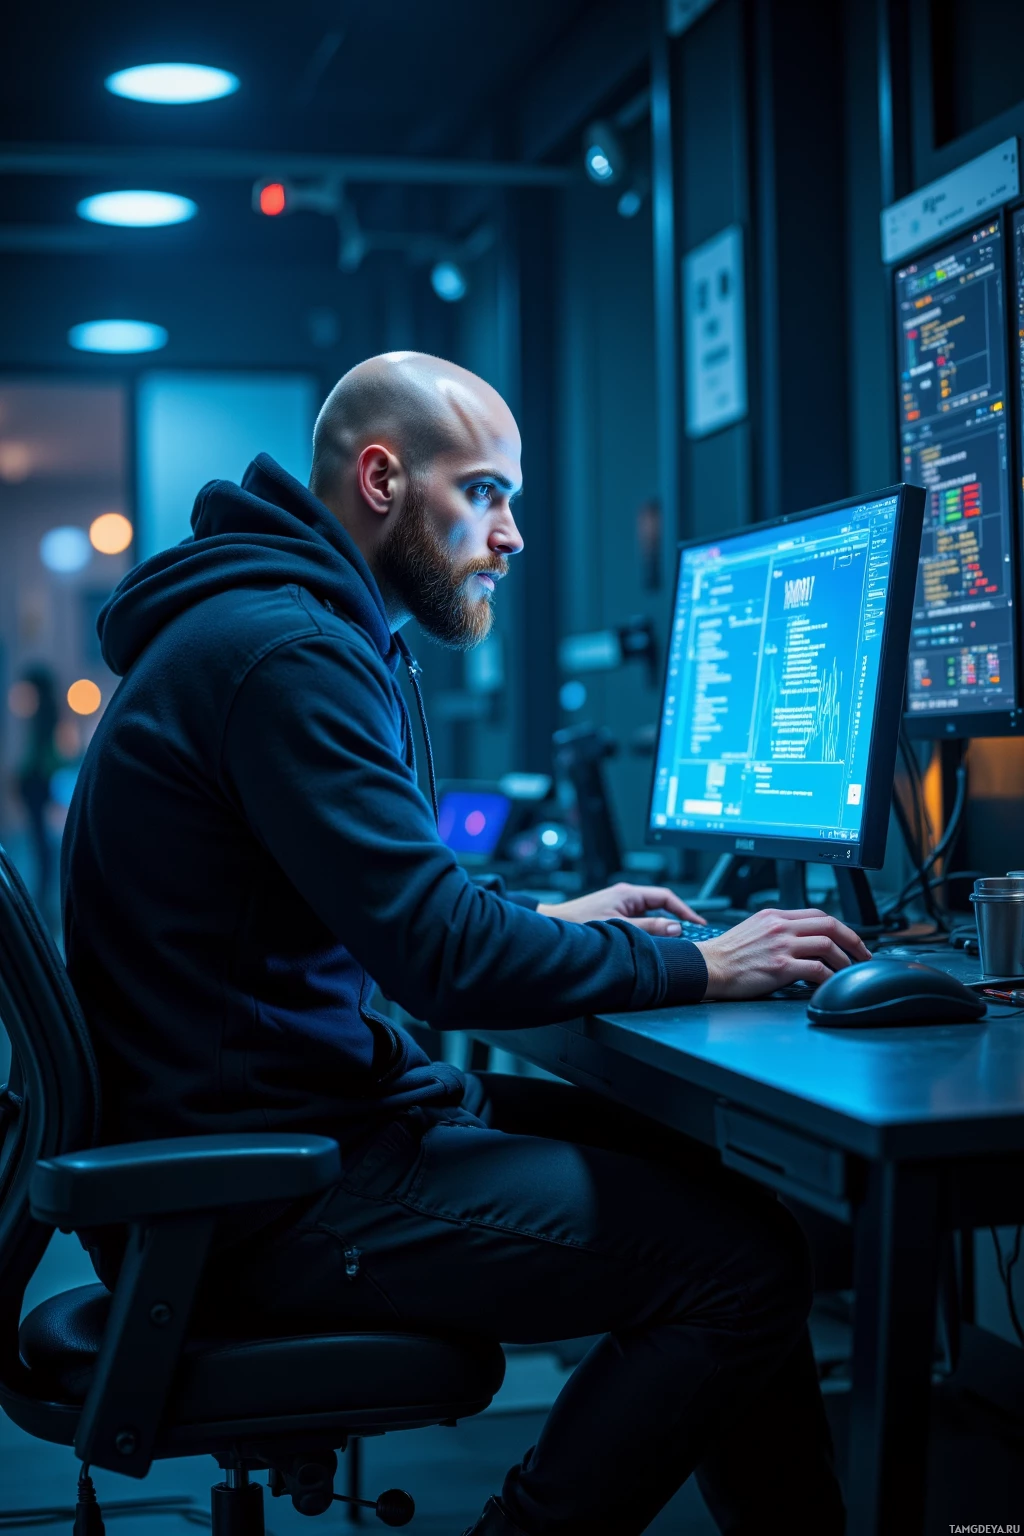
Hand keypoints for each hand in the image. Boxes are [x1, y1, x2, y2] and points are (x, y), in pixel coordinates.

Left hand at [536, 882, 705, 935]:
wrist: (553, 927)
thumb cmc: (578, 923)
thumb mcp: (620, 927)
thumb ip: (649, 928)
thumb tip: (674, 928)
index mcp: (629, 894)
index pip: (666, 897)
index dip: (684, 911)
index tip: (697, 924)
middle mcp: (626, 897)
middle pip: (660, 907)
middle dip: (676, 920)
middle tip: (691, 936)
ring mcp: (620, 906)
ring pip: (650, 916)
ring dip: (661, 928)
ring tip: (674, 944)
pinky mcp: (614, 917)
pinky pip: (639, 923)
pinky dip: (649, 932)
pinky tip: (652, 945)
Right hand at [697, 908, 870, 999]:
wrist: (708, 967)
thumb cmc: (727, 955)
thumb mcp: (754, 929)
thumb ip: (778, 930)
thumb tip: (802, 940)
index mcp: (775, 916)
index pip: (817, 915)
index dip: (840, 928)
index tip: (849, 941)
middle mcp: (780, 927)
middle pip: (829, 925)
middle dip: (853, 940)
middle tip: (863, 955)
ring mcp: (781, 946)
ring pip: (827, 945)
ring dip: (844, 960)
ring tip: (848, 971)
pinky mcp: (781, 967)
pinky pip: (817, 970)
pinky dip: (830, 977)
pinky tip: (831, 984)